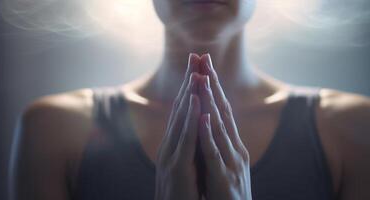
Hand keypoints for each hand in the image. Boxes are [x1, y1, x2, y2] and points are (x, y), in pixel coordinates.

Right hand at [155, 54, 201, 199]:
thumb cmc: (181, 194)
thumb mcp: (185, 166)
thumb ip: (188, 147)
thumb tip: (196, 129)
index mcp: (175, 144)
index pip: (184, 110)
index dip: (191, 87)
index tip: (199, 66)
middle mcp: (170, 145)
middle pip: (181, 108)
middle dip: (189, 81)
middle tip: (196, 56)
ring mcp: (172, 155)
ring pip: (182, 119)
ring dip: (189, 94)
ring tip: (197, 71)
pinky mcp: (177, 168)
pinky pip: (186, 140)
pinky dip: (190, 119)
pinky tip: (196, 102)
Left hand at [198, 54, 251, 199]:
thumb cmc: (227, 194)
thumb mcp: (223, 164)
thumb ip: (217, 145)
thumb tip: (208, 123)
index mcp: (232, 146)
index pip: (221, 110)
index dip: (213, 87)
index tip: (203, 65)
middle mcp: (234, 149)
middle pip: (222, 111)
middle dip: (212, 84)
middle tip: (204, 58)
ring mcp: (231, 163)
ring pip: (219, 127)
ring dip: (210, 102)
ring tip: (202, 78)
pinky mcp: (223, 179)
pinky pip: (214, 153)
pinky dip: (208, 134)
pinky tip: (203, 117)